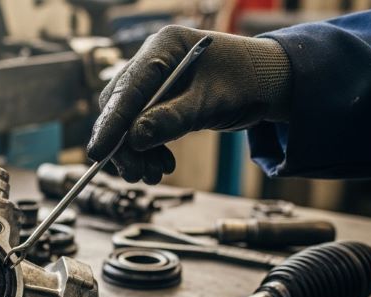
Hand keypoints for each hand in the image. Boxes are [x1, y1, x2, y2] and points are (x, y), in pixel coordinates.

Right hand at [88, 27, 291, 183]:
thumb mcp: (211, 103)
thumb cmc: (247, 83)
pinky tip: (163, 165)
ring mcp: (154, 81)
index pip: (127, 88)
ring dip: (137, 153)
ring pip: (129, 122)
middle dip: (126, 145)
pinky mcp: (160, 100)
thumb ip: (173, 119)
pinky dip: (149, 150)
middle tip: (136, 175)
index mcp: (163, 46)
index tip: (98, 152)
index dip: (111, 122)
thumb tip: (134, 139)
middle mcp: (152, 60)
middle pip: (121, 106)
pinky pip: (143, 127)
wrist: (271, 84)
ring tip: (155, 175)